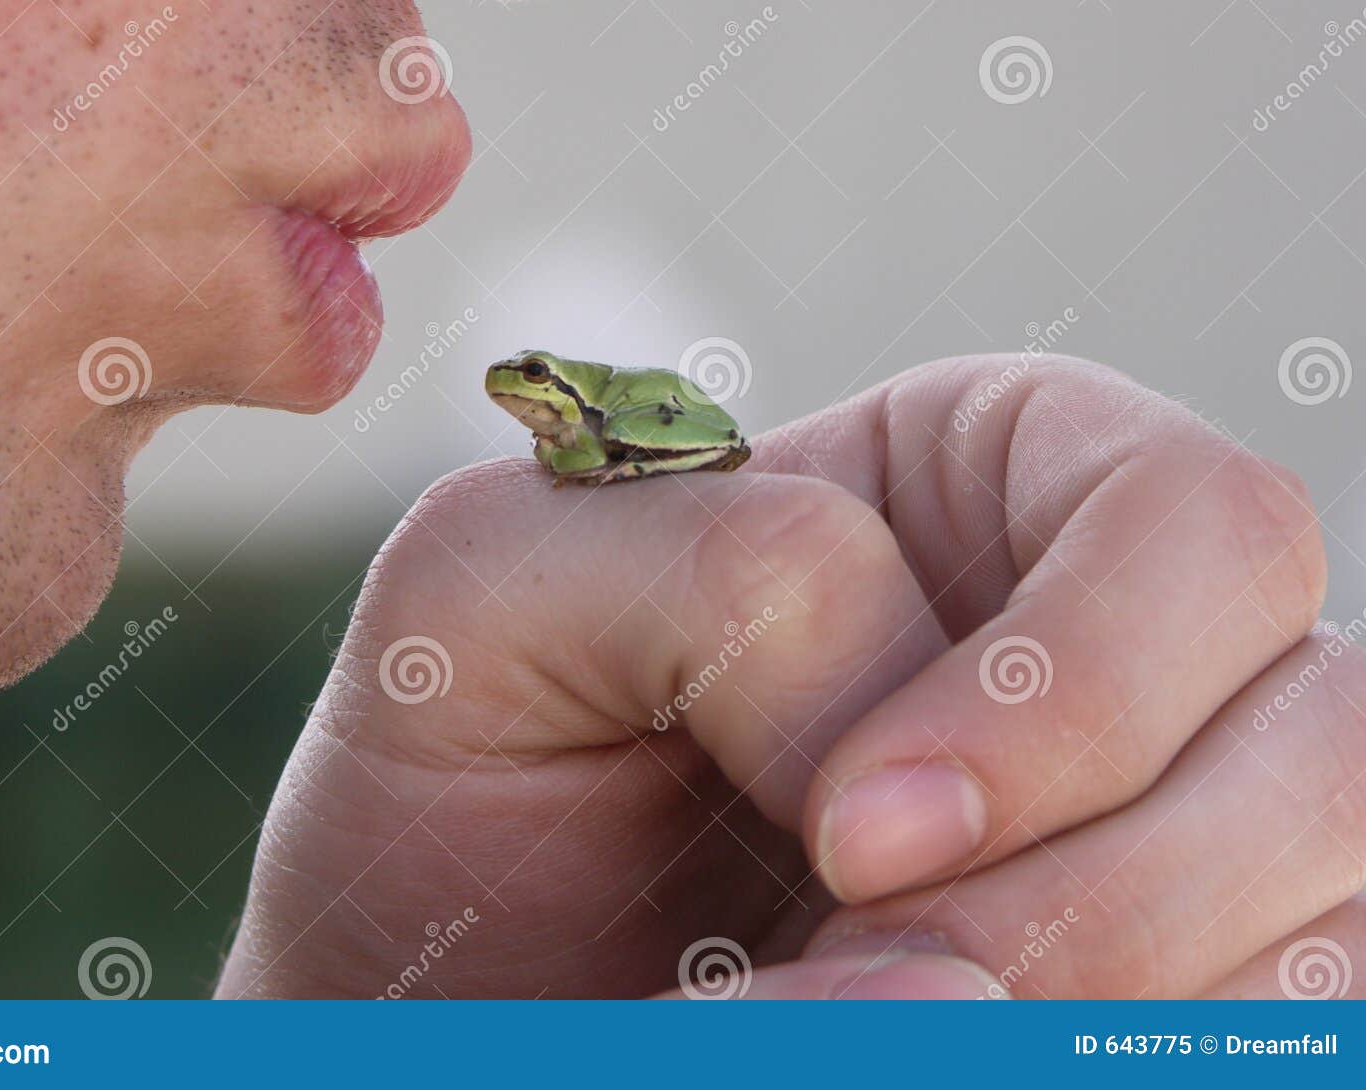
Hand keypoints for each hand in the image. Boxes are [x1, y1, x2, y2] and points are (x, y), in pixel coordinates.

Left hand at [218, 354, 1361, 999]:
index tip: (850, 838)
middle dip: (1109, 892)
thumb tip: (924, 780)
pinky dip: (1127, 1051)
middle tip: (883, 984)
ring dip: (1105, 1002)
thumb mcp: (510, 594)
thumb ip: (723, 565)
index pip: (1201, 525)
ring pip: (1329, 926)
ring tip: (868, 1019)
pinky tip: (933, 1036)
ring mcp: (1175, 839)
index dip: (1068, 692)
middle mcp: (1127, 652)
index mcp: (1000, 484)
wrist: (456, 982)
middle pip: (1324, 735)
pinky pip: (1275, 1026)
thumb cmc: (478, 766)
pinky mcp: (1166, 982)